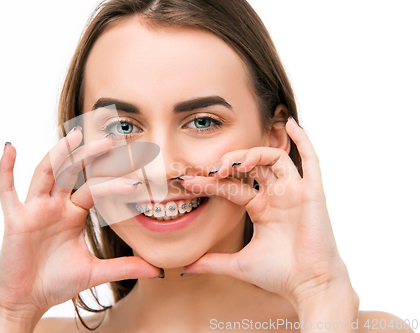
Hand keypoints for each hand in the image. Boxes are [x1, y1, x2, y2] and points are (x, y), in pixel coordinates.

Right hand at [0, 128, 160, 316]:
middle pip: (72, 172)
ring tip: (73, 136)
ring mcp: (34, 209)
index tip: (136, 180)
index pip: (94, 189)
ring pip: (46, 173)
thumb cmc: (55, 282)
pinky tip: (9, 148)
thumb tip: (158, 269)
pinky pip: (7, 191)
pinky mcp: (15, 219)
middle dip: (89, 155)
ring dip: (59, 154)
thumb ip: (124, 267)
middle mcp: (54, 206)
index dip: (113, 184)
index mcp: (72, 213)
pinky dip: (5, 169)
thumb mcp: (95, 272)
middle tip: (110, 139)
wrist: (25, 301)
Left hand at [180, 117, 352, 309]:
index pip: (231, 186)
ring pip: (273, 157)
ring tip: (233, 165)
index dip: (210, 182)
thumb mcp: (238, 264)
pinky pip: (310, 160)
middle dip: (228, 163)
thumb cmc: (279, 275)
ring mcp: (294, 192)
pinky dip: (302, 139)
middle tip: (211, 170)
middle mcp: (277, 196)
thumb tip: (184, 268)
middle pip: (250, 166)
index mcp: (261, 208)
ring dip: (252, 154)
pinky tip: (289, 122)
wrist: (309, 287)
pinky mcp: (312, 192)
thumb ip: (211, 261)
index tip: (187, 182)